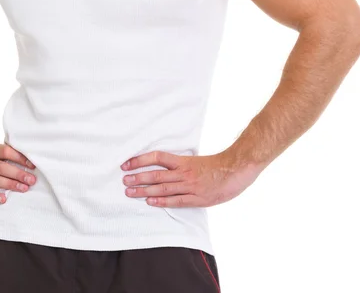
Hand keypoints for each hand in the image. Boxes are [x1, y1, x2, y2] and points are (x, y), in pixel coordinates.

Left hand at [120, 150, 264, 207]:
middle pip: (155, 173)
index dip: (140, 159)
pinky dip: (162, 201)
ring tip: (129, 192)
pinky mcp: (197, 198)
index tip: (127, 163)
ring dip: (144, 190)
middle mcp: (183, 172)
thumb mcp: (196, 161)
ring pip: (162, 187)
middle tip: (123, 180)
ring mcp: (189, 186)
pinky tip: (149, 201)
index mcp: (183, 161)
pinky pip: (176, 200)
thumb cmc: (218, 165)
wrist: (236, 169)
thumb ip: (181, 165)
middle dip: (137, 177)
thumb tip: (165, 166)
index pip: (157, 157)